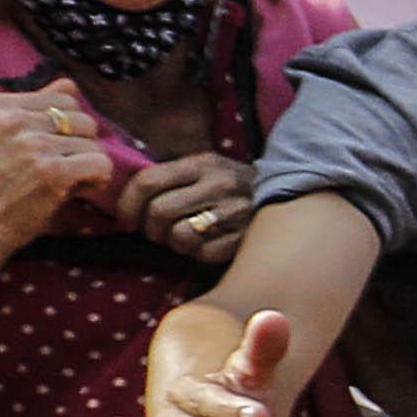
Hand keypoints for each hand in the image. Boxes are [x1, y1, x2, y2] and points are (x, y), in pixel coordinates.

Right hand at [0, 78, 127, 261]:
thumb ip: (32, 109)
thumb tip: (70, 83)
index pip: (63, 99)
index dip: (65, 128)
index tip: (50, 150)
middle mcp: (14, 118)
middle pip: (82, 119)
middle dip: (79, 145)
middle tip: (59, 169)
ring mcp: (33, 144)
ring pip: (93, 143)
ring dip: (86, 165)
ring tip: (62, 182)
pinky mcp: (52, 171)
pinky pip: (101, 164)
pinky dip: (96, 180)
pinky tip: (74, 191)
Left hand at [112, 145, 258, 269]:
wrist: (291, 199)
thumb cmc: (233, 189)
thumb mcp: (206, 170)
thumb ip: (171, 177)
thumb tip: (124, 196)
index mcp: (203, 163)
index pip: (148, 181)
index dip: (127, 204)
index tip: (125, 219)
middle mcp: (219, 183)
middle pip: (159, 212)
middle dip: (151, 229)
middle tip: (157, 232)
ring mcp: (235, 212)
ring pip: (179, 236)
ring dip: (176, 243)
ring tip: (187, 238)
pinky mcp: (246, 238)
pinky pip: (203, 254)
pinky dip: (200, 254)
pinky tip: (209, 245)